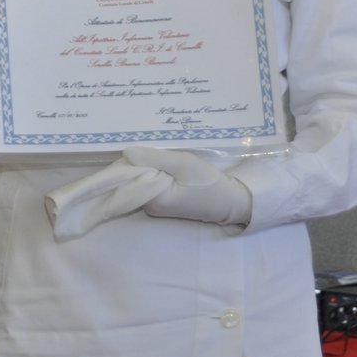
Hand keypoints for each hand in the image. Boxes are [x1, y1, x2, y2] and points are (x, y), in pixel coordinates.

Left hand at [124, 148, 252, 226]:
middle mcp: (149, 206)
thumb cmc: (208, 183)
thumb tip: (126, 153)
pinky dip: (157, 174)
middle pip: (133, 178)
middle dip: (142, 162)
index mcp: (151, 200)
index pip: (127, 176)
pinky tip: (169, 168)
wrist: (230, 201)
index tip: (147, 150)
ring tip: (168, 160)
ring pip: (143, 180)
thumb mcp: (183, 164)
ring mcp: (156, 207)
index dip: (133, 159)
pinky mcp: (164, 204)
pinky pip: (152, 184)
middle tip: (162, 154)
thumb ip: (153, 158)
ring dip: (151, 167)